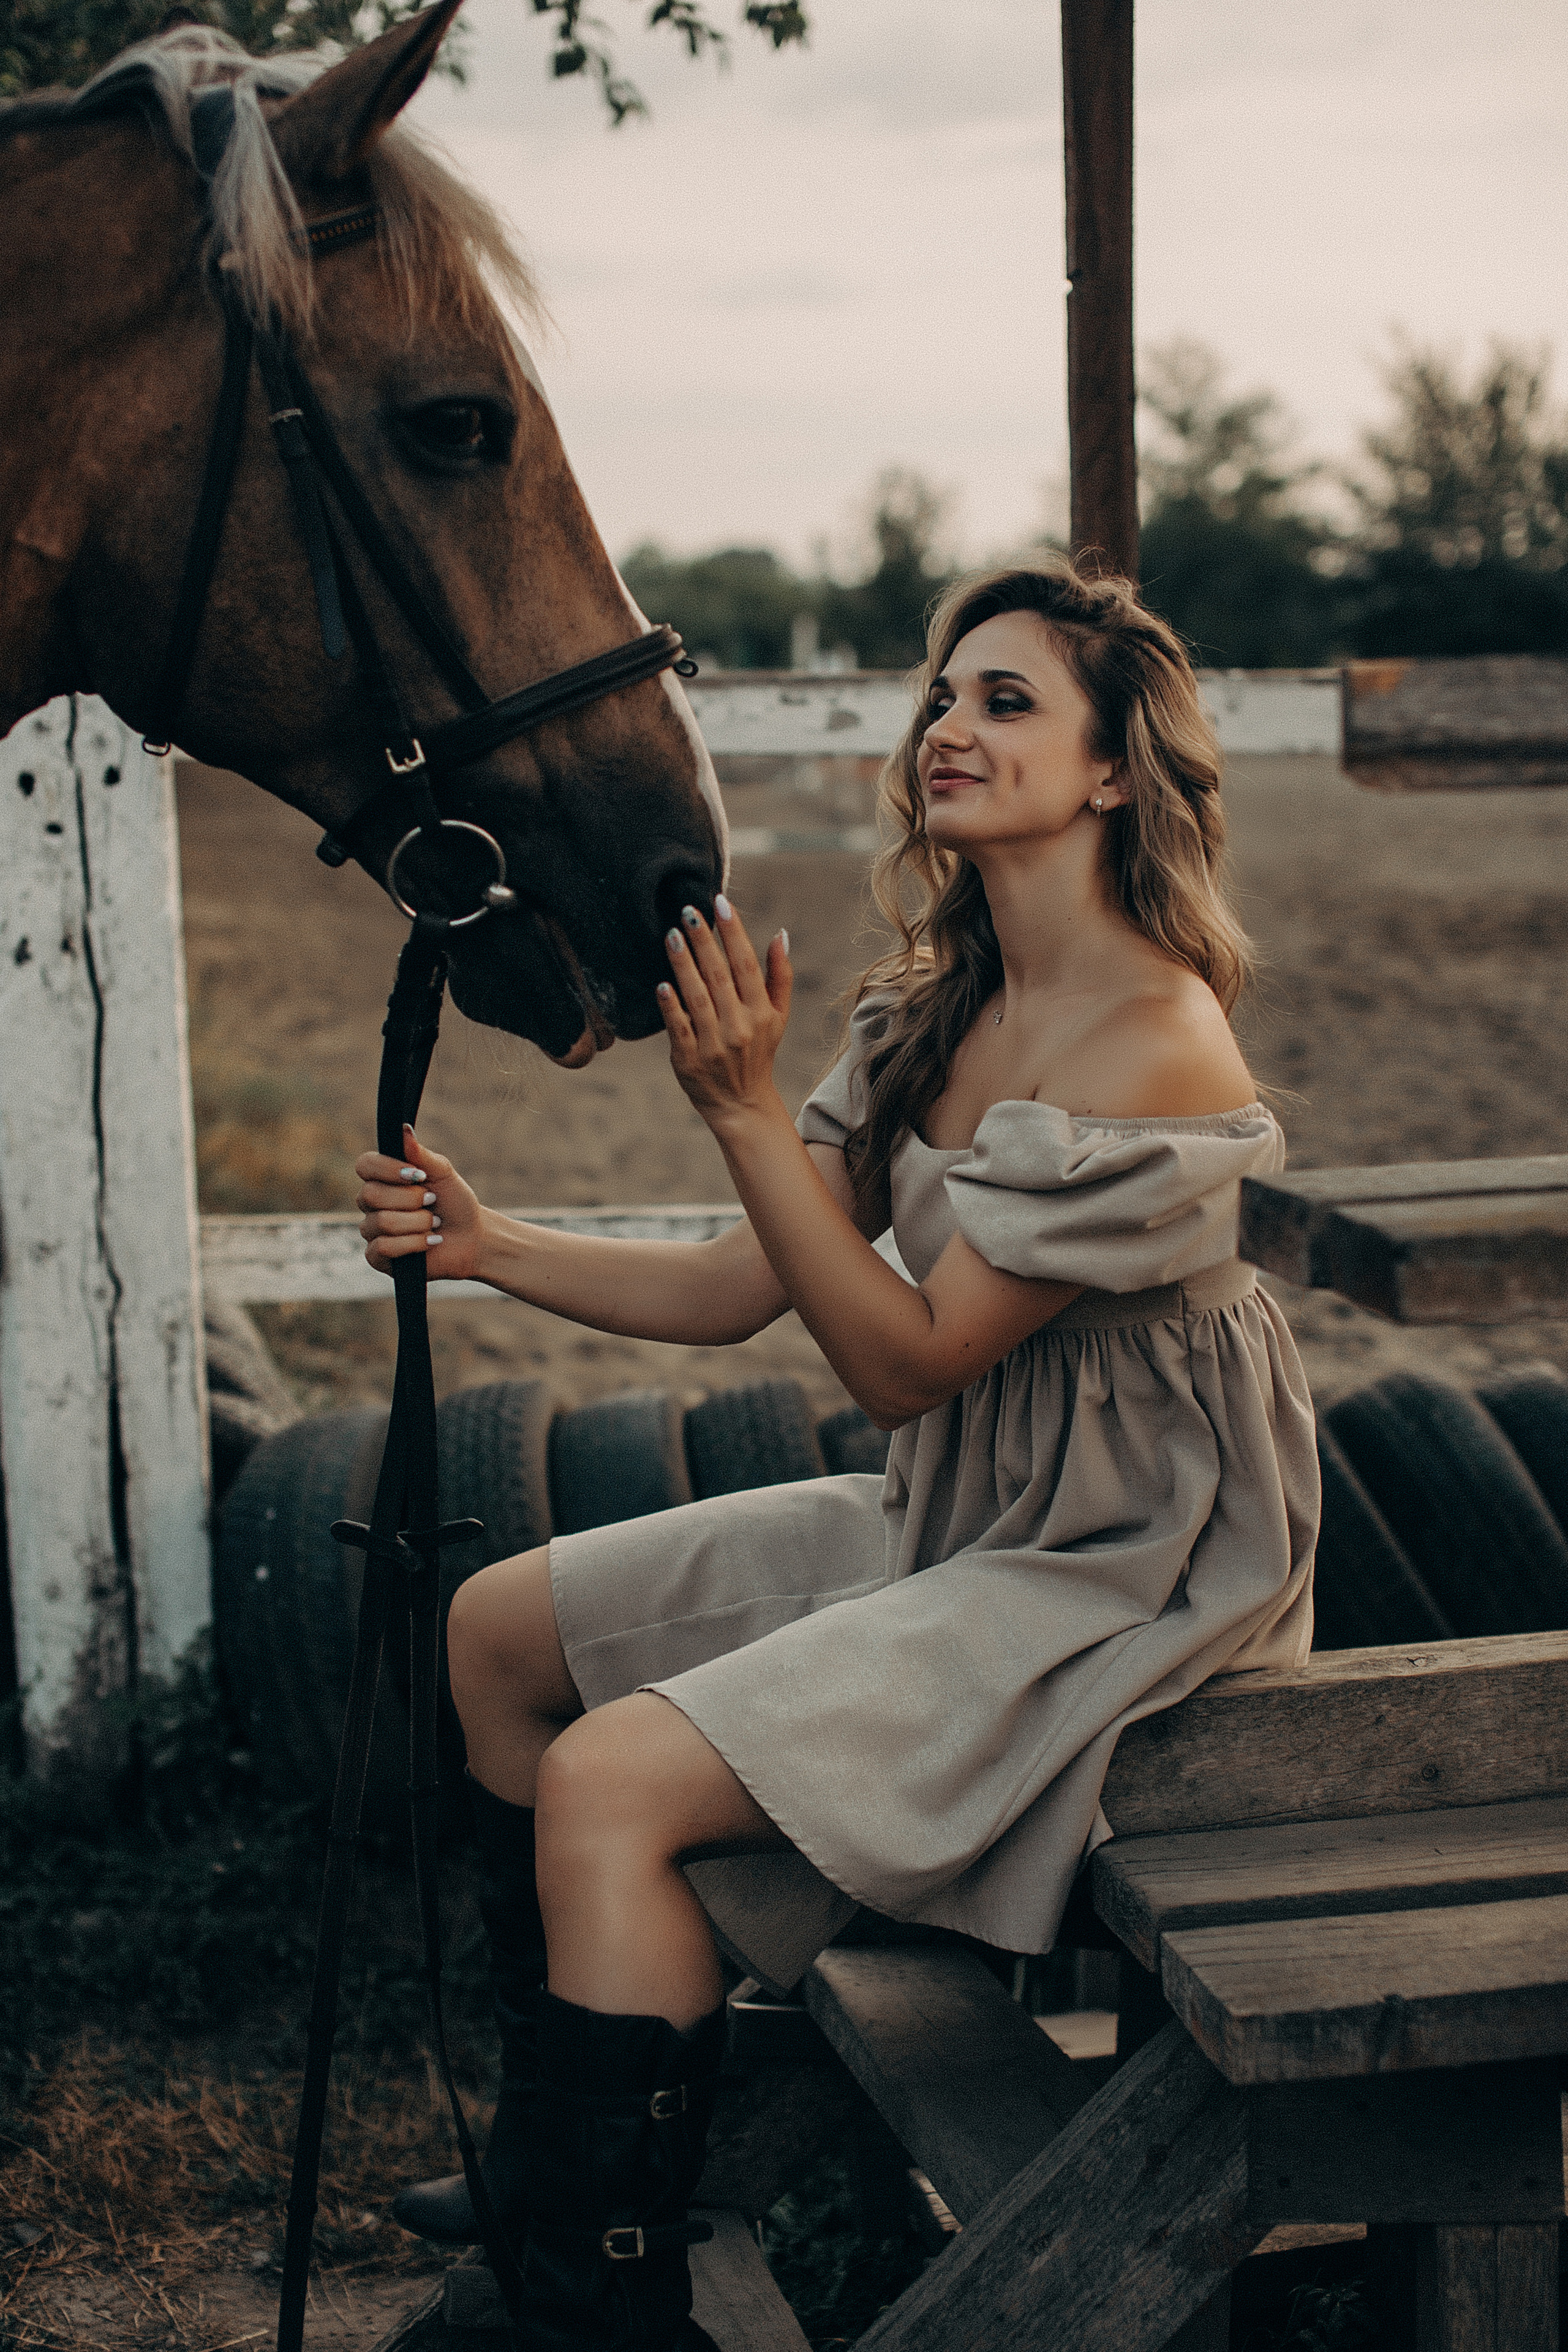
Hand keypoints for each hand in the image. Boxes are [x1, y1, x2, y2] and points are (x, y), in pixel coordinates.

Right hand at [355, 1124, 483, 1279]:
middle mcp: (372, 1203)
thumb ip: (421, 1153)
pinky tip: (429, 1241)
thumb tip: (404, 1129)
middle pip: (371, 1195)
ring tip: (434, 1224)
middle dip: (411, 1199)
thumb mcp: (443, 1174)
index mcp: (383, 1178)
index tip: (418, 1175)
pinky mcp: (378, 1257)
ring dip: (418, 1223)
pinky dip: (414, 1243)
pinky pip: (383, 1247)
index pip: (364, 1165)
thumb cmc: (455, 1203)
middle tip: (432, 1202)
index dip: (388, 1170)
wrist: (472, 1238)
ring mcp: (373, 1230)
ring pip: (382, 1222)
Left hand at [657, 895, 791, 1129]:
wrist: (741, 1104)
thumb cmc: (758, 1052)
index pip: (746, 965)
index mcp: (761, 1013)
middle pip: (719, 975)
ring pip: (696, 996)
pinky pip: (678, 1027)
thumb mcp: (777, 1017)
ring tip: (671, 935)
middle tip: (688, 910)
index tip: (721, 903)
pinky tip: (661, 983)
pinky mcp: (689, 1060)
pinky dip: (670, 1005)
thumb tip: (780, 934)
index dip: (734, 932)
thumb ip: (779, 976)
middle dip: (704, 940)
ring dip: (683, 964)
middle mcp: (739, 1027)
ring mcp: (713, 1044)